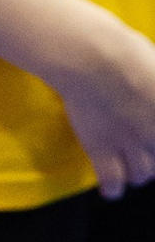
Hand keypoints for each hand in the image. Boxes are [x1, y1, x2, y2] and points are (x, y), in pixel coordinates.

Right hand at [54, 14, 154, 196]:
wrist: (92, 56)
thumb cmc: (128, 51)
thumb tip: (151, 94)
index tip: (150, 139)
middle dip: (154, 157)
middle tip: (145, 149)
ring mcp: (130, 143)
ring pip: (143, 175)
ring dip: (139, 172)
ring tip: (131, 167)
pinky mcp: (101, 148)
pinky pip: (113, 182)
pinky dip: (114, 189)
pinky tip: (112, 190)